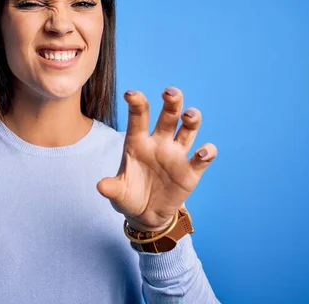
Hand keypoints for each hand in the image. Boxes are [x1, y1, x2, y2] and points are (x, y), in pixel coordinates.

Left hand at [97, 87, 216, 231]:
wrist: (145, 215)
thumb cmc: (128, 196)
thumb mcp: (118, 193)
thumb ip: (111, 188)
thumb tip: (101, 186)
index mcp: (138, 142)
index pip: (139, 117)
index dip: (137, 103)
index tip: (131, 94)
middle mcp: (159, 143)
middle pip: (169, 115)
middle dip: (172, 101)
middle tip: (170, 93)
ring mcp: (176, 155)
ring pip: (189, 129)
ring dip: (192, 119)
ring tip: (189, 116)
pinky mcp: (191, 171)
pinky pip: (203, 157)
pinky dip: (207, 152)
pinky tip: (202, 153)